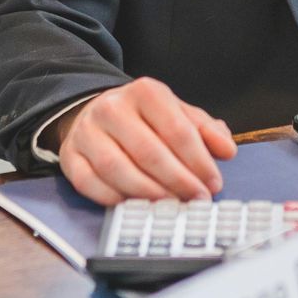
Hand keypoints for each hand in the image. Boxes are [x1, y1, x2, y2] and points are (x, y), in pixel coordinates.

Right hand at [55, 78, 236, 204]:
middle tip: (196, 198)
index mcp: (146, 92)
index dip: (199, 160)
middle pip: (148, 151)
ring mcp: (87, 132)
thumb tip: (227, 150)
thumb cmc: (146, 118)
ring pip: (116, 168)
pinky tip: (135, 204)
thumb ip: (206, 130)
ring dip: (148, 192)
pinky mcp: (70, 156)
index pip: (177, 129)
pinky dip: (113, 198)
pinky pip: (89, 182)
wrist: (97, 111)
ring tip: (171, 204)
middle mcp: (113, 108)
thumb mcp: (179, 114)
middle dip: (178, 180)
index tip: (213, 182)